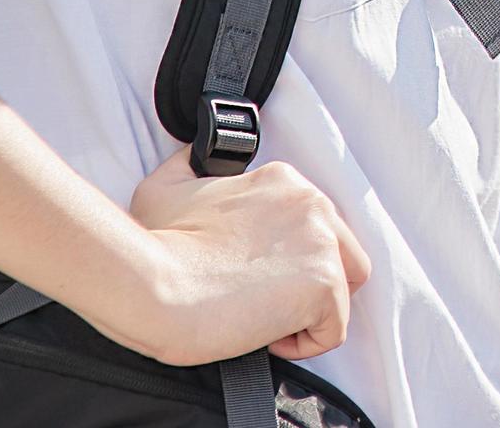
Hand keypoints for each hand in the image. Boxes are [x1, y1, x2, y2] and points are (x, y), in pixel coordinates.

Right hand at [115, 147, 372, 364]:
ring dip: (311, 311)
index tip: (254, 273)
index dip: (286, 256)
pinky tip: (267, 338)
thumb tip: (192, 155)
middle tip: (269, 302)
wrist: (156, 286)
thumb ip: (189, 166)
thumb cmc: (158, 245)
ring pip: (343, 289)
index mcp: (283, 181)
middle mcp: (312, 205)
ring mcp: (322, 244)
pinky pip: (334, 328)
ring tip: (266, 321)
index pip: (314, 223)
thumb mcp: (168, 186)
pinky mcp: (324, 285)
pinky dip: (305, 343)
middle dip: (311, 281)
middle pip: (342, 251)